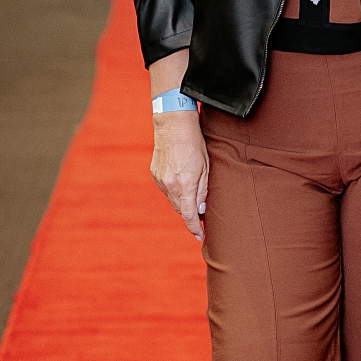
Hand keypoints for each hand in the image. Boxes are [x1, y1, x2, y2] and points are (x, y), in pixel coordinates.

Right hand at [150, 112, 208, 242]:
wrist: (173, 125)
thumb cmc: (194, 143)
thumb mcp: (206, 167)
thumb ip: (203, 191)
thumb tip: (200, 210)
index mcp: (185, 185)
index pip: (189, 215)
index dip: (194, 228)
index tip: (199, 236)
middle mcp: (170, 185)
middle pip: (180, 209)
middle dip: (190, 214)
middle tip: (201, 215)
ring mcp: (160, 180)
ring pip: (173, 199)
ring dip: (182, 201)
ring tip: (192, 191)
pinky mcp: (155, 174)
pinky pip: (166, 189)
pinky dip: (174, 189)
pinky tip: (181, 179)